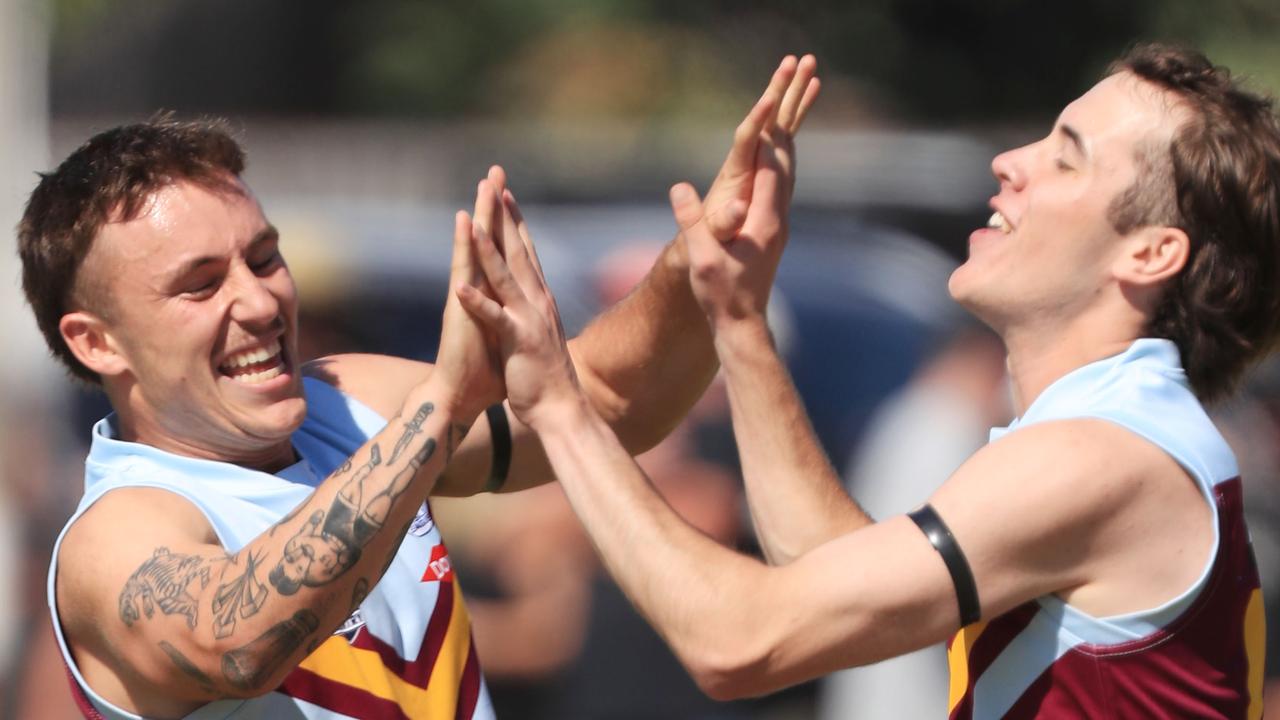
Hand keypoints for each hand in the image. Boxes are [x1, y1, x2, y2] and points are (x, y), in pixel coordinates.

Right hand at [430, 168, 509, 420]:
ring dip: (479, 214)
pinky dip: (463, 245)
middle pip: (489, 240)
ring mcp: (468, 295)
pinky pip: (462, 270)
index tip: (516, 198)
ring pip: (474, 247)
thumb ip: (516, 325)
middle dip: (494, 206)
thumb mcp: (512, 343)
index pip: (507, 254)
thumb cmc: (486, 377)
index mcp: (498, 298)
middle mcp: (481, 290)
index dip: (512, 226)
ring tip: (483, 182)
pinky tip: (463, 220)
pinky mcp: (458, 306)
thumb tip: (532, 322)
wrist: (461, 398)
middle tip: (496, 171)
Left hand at [455, 183, 584, 431]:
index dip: (514, 222)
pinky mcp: (518, 341)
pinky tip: (459, 285)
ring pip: (505, 277)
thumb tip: (534, 299)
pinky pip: (494, 317)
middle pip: (517, 252)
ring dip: (488, 249)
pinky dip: (477, 301)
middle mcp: (537, 302)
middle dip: (503, 217)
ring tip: (473, 223)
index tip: (504, 195)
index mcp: (540, 300)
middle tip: (493, 185)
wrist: (562, 409)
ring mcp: (528, 320)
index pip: (526, 252)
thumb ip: (535, 313)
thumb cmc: (549, 377)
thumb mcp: (541, 336)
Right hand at [675, 55, 819, 325]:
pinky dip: (781, 163)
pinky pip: (782, 187)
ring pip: (789, 174)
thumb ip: (692, 222)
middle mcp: (778, 219)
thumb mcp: (702, 258)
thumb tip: (679, 189)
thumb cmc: (720, 294)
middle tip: (798, 87)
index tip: (770, 98)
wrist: (742, 325)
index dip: (769, 131)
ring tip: (792, 114)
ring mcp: (779, 226)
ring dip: (788, 141)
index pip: (770, 165)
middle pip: (788, 162)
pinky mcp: (774, 233)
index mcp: (764, 220)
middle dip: (789, 124)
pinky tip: (776, 160)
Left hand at [692, 54, 819, 247]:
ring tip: (809, 62)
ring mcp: (756, 159)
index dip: (757, 119)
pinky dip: (798, 112)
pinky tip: (811, 90)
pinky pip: (785, 132)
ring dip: (793, 92)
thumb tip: (738, 209)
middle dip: (780, 90)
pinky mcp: (765, 164)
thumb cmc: (708, 240)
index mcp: (735, 172)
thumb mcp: (715, 234)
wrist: (703, 240)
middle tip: (795, 60)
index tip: (769, 98)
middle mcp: (746, 158)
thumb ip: (724, 221)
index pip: (747, 138)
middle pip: (765, 118)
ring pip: (778, 120)